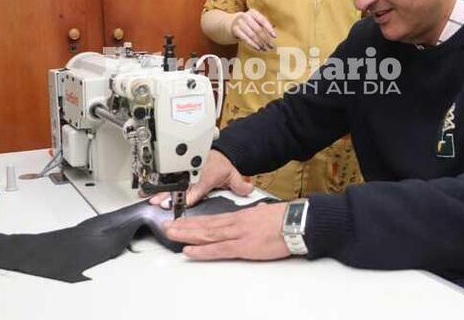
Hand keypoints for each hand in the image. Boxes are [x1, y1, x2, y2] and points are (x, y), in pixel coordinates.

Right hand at [149, 150, 252, 207]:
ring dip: (159, 190)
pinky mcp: (177, 168)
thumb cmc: (222, 165)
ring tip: (148, 196)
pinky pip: (165, 176)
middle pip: (180, 185)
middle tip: (160, 202)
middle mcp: (193, 171)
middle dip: (169, 194)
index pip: (198, 187)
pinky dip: (154, 183)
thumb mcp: (232, 174)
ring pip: (170, 180)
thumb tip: (248, 189)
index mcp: (207, 174)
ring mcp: (184, 169)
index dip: (191, 195)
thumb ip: (239, 184)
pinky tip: (145, 189)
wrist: (218, 151)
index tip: (184, 201)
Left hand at [162, 202, 289, 260]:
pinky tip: (190, 250)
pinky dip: (202, 250)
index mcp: (239, 217)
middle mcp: (234, 223)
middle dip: (184, 226)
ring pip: (206, 234)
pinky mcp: (243, 246)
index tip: (180, 222)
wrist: (296, 222)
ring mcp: (237, 234)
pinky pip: (218, 249)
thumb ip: (255, 215)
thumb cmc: (285, 218)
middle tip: (166, 227)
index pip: (211, 219)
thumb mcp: (265, 212)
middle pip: (204, 225)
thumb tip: (254, 214)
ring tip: (171, 235)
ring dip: (186, 234)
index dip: (194, 221)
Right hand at [230, 9, 276, 50]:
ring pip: (252, 35)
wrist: (229, 23)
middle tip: (271, 46)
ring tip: (265, 49)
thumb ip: (263, 23)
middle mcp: (245, 16)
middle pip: (258, 29)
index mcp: (252, 12)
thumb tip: (274, 29)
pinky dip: (252, 44)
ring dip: (260, 43)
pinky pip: (245, 39)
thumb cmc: (246, 22)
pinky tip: (258, 48)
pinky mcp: (235, 30)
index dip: (269, 29)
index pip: (263, 20)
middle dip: (265, 39)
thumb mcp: (254, 19)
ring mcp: (239, 23)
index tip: (274, 36)